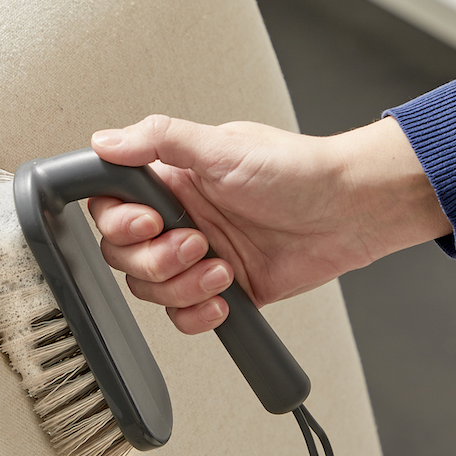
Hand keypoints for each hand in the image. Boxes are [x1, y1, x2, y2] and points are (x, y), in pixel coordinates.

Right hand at [88, 114, 450, 333]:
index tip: (146, 223)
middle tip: (196, 243)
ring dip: (181, 286)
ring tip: (220, 267)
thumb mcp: (222, 146)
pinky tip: (224, 296)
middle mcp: (181, 218)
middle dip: (155, 259)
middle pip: (124, 256)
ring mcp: (199, 257)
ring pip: (151, 289)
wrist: (350, 211)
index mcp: (172, 181)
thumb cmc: (297, 171)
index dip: (118, 222)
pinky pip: (183, 316)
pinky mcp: (222, 289)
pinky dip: (197, 313)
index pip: (112, 205)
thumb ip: (159, 139)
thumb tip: (105, 142)